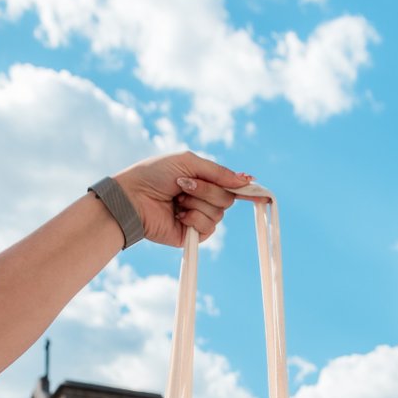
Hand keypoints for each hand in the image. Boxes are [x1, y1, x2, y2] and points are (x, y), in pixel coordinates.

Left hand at [114, 152, 252, 245]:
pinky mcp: (191, 235)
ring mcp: (198, 217)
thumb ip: (218, 172)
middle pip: (227, 199)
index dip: (247, 191)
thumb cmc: (154, 174)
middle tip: (183, 185)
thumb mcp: (188, 162)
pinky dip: (193, 218)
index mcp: (203, 180)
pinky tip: (178, 215)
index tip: (263, 194)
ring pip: (218, 213)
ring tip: (177, 199)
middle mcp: (203, 199)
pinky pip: (208, 228)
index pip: (231, 187)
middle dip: (207, 190)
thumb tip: (247, 180)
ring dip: (197, 202)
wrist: (133, 197)